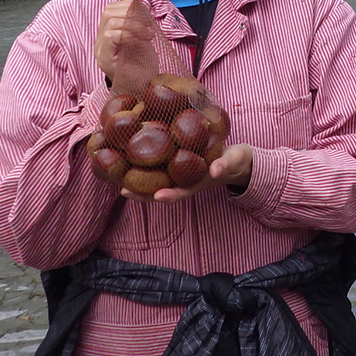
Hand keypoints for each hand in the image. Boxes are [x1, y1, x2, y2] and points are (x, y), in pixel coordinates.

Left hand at [121, 144, 253, 203]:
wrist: (236, 159)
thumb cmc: (234, 160)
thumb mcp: (233, 162)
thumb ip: (225, 165)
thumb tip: (216, 170)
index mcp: (197, 183)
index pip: (180, 193)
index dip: (168, 195)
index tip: (157, 196)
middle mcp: (185, 181)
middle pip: (161, 191)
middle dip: (143, 193)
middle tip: (125, 191)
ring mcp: (179, 174)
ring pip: (156, 181)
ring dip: (138, 182)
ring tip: (119, 179)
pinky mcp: (176, 162)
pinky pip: (158, 167)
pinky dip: (144, 166)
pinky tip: (129, 159)